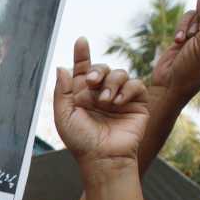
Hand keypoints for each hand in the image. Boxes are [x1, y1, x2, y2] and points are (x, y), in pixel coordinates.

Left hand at [53, 38, 148, 163]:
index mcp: (83, 95)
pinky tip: (118, 102)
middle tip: (92, 82)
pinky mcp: (137, 103)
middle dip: (97, 70)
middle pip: (102, 68)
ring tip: (106, 101)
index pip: (83, 70)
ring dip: (111, 83)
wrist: (103, 157)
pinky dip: (127, 89)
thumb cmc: (82, 141)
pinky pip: (135, 84)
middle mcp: (101, 94)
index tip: (80, 41)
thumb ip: (62, 91)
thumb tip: (61, 67)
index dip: (81, 54)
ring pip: (119, 73)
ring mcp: (119, 98)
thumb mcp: (64, 115)